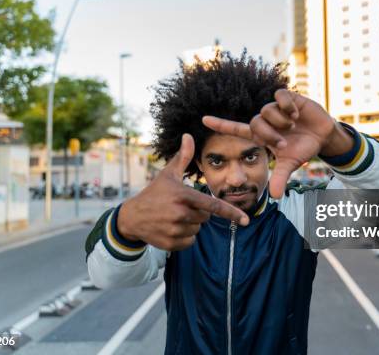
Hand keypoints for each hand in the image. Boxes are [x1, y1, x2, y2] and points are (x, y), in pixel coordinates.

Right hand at [117, 134, 248, 250]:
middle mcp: (180, 214)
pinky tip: (171, 228)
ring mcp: (175, 230)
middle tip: (181, 206)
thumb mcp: (168, 174)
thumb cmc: (154, 193)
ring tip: (174, 217)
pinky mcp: (171, 244)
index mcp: (183, 196)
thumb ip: (183, 157)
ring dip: (191, 224)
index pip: (213, 205)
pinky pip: (190, 241)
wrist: (132, 217)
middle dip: (199, 212)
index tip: (246, 219)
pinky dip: (185, 236)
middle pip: (206, 217)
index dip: (231, 212)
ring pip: (197, 229)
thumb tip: (188, 135)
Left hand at [202, 89, 340, 198]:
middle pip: (255, 122)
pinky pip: (280, 96)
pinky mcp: (288, 97)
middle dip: (270, 135)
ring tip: (293, 125)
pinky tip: (296, 113)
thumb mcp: (289, 164)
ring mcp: (276, 108)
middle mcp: (265, 120)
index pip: (236, 128)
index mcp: (261, 135)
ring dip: (281, 122)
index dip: (221, 124)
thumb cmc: (302, 149)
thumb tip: (274, 197)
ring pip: (267, 110)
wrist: (322, 136)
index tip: (203, 120)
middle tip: (285, 142)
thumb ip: (279, 177)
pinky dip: (288, 106)